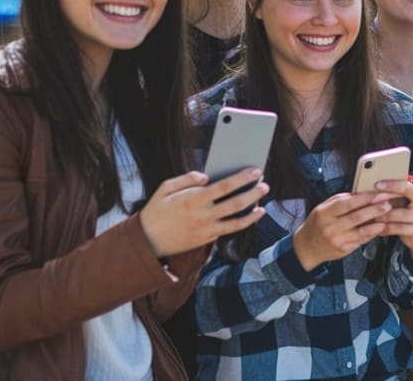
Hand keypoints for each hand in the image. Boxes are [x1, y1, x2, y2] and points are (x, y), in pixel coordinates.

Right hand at [140, 168, 268, 256]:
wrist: (147, 241)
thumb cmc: (156, 211)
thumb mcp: (165, 188)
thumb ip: (186, 179)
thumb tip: (205, 176)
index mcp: (193, 199)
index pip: (224, 186)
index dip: (243, 178)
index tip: (256, 171)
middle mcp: (202, 215)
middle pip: (235, 203)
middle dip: (253, 193)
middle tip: (265, 185)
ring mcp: (206, 229)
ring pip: (236, 220)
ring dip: (253, 211)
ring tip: (263, 203)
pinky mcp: (207, 239)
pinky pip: (230, 230)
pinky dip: (244, 223)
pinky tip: (253, 216)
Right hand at [292, 191, 391, 270]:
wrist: (307, 247)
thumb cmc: (317, 224)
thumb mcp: (322, 208)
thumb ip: (339, 200)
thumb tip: (359, 192)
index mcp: (324, 213)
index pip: (347, 203)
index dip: (364, 198)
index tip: (378, 193)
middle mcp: (330, 227)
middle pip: (356, 216)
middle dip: (374, 208)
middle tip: (388, 202)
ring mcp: (337, 239)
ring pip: (361, 229)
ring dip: (377, 221)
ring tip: (389, 213)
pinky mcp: (344, 249)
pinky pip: (361, 240)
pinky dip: (373, 232)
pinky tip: (381, 227)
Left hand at [374, 179, 412, 260]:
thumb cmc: (410, 216)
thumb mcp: (405, 204)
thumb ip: (394, 197)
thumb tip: (373, 190)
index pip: (406, 186)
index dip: (391, 185)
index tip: (377, 185)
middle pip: (403, 200)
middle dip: (384, 203)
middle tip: (370, 204)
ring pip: (399, 217)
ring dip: (383, 217)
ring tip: (371, 217)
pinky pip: (398, 229)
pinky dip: (385, 229)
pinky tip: (377, 229)